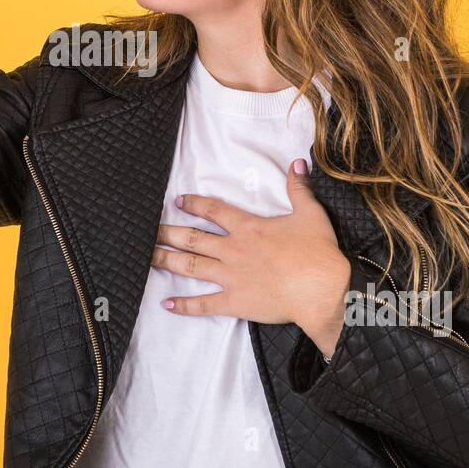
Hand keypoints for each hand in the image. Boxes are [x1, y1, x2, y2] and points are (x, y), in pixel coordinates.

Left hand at [151, 157, 351, 357]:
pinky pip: (204, 304)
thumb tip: (297, 162)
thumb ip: (298, 188)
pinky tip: (167, 303)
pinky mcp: (234, 302)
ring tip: (146, 258)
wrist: (322, 289)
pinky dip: (184, 305)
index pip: (214, 211)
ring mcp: (230, 277)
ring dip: (166, 261)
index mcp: (248, 227)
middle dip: (168, 233)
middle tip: (148, 231)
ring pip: (191, 266)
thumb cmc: (317, 252)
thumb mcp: (310, 213)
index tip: (178, 200)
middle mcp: (233, 250)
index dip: (195, 204)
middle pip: (192, 239)